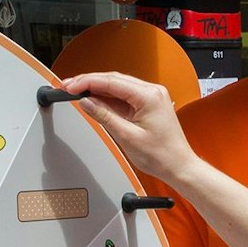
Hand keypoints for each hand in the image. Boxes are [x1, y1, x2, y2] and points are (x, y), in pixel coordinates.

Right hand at [59, 72, 199, 183]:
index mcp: (149, 96)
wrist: (179, 166)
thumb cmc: (162, 155)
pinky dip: (107, 98)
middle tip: (68, 87)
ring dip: (96, 89)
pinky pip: (123, 97)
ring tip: (76, 92)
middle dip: (89, 82)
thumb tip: (87, 102)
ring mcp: (150, 97)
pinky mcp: (147, 105)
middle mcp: (152, 92)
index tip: (70, 86)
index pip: (111, 81)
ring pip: (117, 87)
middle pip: (113, 80)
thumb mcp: (127, 136)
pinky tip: (93, 100)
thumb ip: (104, 116)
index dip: (87, 82)